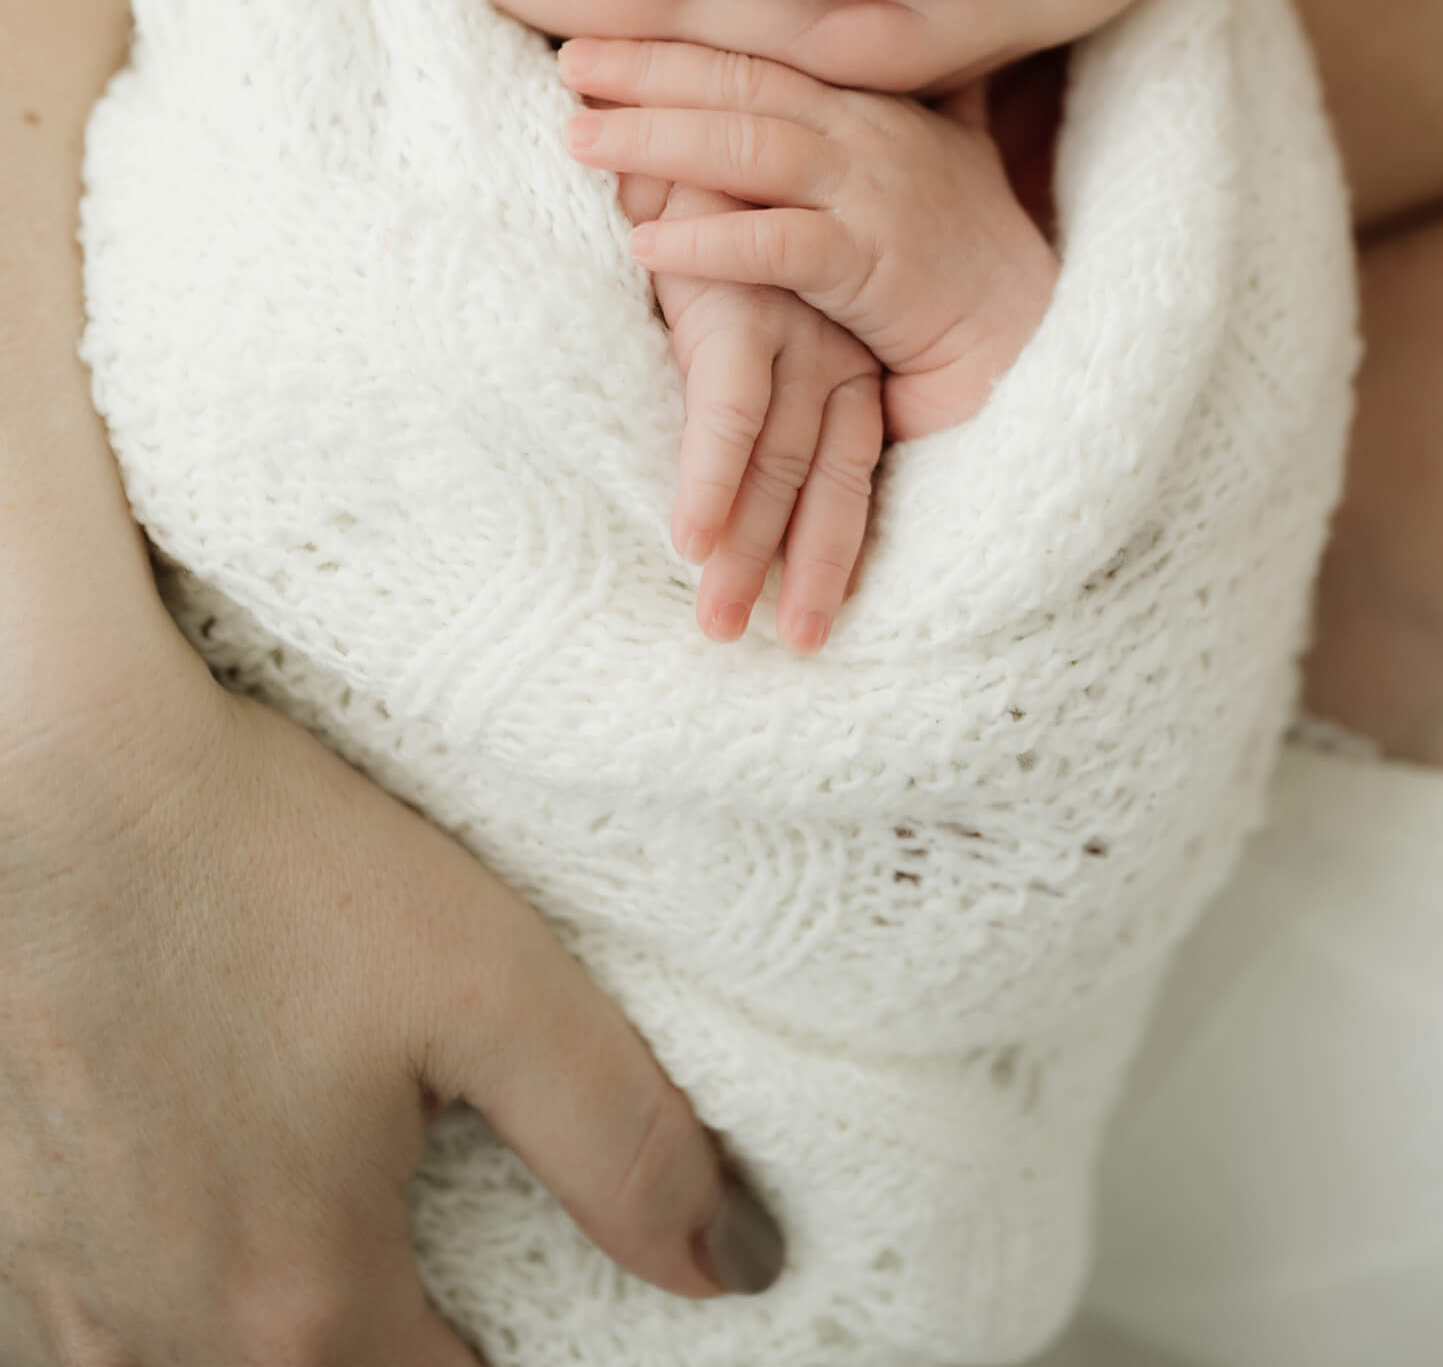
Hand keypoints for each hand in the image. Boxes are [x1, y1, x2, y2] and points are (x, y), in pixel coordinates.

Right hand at [0, 639, 782, 1365]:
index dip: (509, 1364)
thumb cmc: (270, 861)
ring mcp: (65, 1287)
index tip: (537, 1303)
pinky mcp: (9, 1220)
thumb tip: (731, 1263)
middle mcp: (163, 1335)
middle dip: (393, 1354)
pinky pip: (102, 1322)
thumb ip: (623, 1140)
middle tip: (446, 1266)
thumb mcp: (491, 981)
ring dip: (272, 1336)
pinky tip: (206, 1192)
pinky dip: (169, 1297)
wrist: (58, 773)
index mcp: (301, 1305)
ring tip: (332, 1228)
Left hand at [561, 38, 1057, 439]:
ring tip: (580, 138)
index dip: (676, 47)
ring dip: (657, 141)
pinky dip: (709, 245)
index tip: (600, 38)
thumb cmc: (962, 251)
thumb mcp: (925, 153)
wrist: (1027, 333)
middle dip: (649, 71)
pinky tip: (645, 246)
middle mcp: (867, 134)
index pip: (758, 58)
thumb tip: (872, 48)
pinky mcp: (874, 266)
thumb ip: (890, 99)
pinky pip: (777, 247)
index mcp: (868, 106)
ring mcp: (872, 194)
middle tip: (568, 62)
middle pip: (741, 87)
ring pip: (749, 150)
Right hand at [609, 168, 883, 650]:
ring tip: (724, 630)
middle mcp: (825, 338)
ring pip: (782, 460)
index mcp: (837, 337)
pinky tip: (686, 538)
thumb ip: (747, 343)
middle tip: (787, 651)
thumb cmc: (696, 194)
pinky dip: (710, 476)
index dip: (838, 542)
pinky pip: (727, 407)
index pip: (852, 459)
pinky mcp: (736, 305)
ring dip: (748, 549)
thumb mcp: (739, 275)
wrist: (671, 113)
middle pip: (828, 474)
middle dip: (807, 566)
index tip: (818, 621)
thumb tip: (727, 411)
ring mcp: (787, 325)